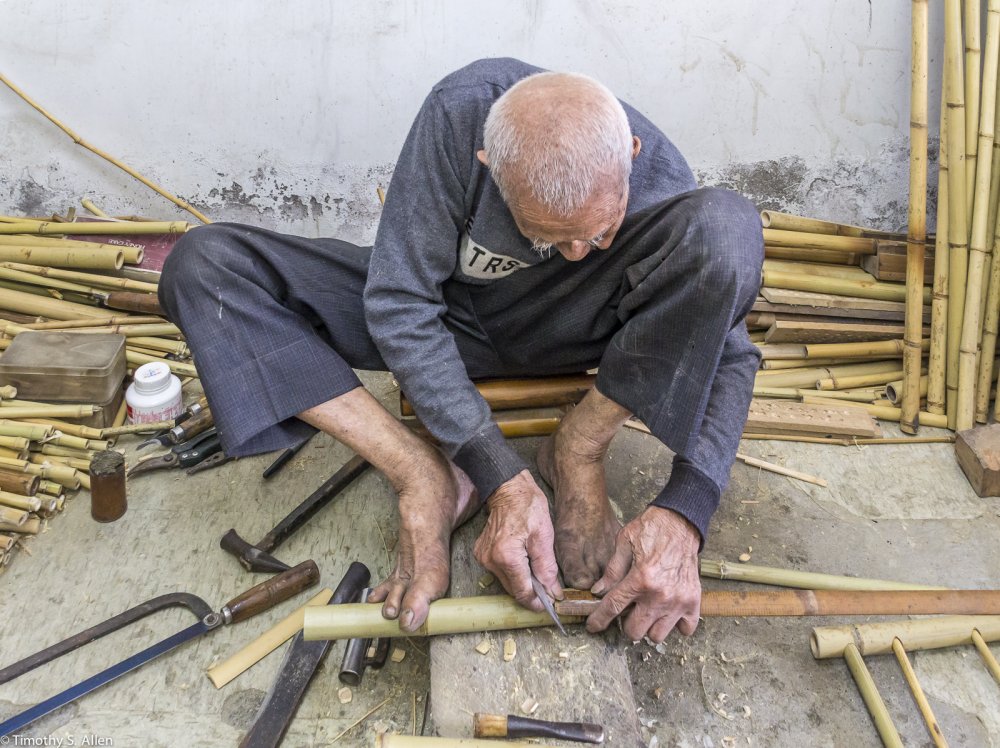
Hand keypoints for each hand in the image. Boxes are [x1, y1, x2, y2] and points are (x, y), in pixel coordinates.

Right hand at [473, 470, 561, 610]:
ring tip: (538, 572)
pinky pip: (500, 572)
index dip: (538, 602)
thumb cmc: (528, 507)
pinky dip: (514, 572)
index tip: (551, 604)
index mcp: (507, 557)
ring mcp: (483, 558)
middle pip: (514, 590)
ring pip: (507, 582)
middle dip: (532, 593)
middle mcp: (491, 561)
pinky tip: (524, 562)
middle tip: (549, 589)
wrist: (508, 489)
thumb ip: (547, 568)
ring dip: (523, 582)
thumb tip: (553, 591)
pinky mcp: (481, 554)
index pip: (523, 592)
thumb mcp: (544, 536)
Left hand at [586, 507, 700, 641]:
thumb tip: (598, 591)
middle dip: (625, 622)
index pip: (613, 608)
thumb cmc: (651, 529)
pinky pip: (685, 630)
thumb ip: (612, 570)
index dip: (599, 620)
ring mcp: (678, 601)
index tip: (593, 626)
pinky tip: (668, 611)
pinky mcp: (693, 601)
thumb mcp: (624, 543)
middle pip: (634, 630)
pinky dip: (676, 624)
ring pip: (656, 636)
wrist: (681, 522)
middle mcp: (659, 595)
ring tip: (648, 610)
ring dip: (649, 626)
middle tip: (628, 608)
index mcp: (640, 579)